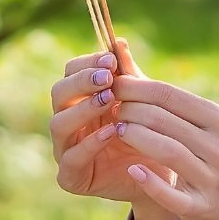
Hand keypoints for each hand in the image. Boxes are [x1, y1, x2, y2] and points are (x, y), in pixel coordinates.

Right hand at [49, 39, 175, 204]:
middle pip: (59, 93)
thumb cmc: (147, 133)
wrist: (160, 175)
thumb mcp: (141, 101)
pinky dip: (90, 143)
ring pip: (58, 123)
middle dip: (82, 82)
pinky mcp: (70, 176)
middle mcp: (67, 121)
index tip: (112, 60)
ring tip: (109, 100)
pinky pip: (71, 158)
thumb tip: (119, 42)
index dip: (88, 63)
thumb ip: (129, 75)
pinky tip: (111, 131)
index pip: (71, 71)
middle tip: (108, 78)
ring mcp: (65, 149)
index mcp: (80, 98)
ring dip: (83, 109)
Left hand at [109, 75, 218, 219]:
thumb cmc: (216, 157)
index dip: (135, 88)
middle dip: (129, 110)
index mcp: (217, 119)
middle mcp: (217, 145)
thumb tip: (128, 68)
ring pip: (167, 150)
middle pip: (163, 119)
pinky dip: (150, 181)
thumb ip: (171, 101)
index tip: (112, 85)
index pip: (168, 94)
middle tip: (109, 108)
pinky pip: (170, 194)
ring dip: (135, 137)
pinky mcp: (201, 207)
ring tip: (116, 131)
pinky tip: (133, 170)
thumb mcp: (207, 126)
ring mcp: (211, 178)